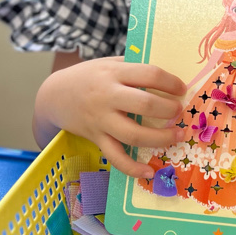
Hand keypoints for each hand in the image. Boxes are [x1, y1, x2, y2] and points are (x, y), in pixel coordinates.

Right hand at [36, 56, 186, 176]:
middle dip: (169, 109)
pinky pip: (116, 157)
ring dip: (160, 138)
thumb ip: (134, 67)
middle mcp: (107, 96)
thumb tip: (169, 78)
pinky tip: (148, 171)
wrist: (54, 96)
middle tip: (179, 111)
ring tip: (177, 135)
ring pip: (134, 134)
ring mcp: (101, 120)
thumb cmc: (89, 77)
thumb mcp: (109, 63)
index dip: (170, 82)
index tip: (181, 89)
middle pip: (145, 104)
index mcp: (114, 73)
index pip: (149, 74)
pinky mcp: (96, 139)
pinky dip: (132, 168)